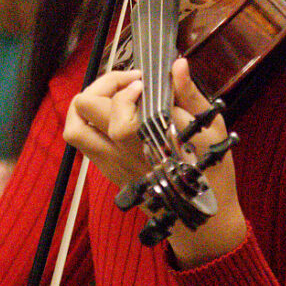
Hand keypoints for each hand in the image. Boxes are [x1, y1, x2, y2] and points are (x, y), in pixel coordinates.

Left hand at [63, 58, 243, 265]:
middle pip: (87, 105)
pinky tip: (116, 117)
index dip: (132, 81)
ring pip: (74, 126)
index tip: (149, 80)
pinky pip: (82, 142)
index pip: (123, 97)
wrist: (200, 221)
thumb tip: (176, 64)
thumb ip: (188, 93)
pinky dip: (90, 122)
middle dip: (105, 84)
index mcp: (152, 133)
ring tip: (113, 96)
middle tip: (130, 84)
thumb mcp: (210, 127)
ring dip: (88, 103)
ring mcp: (112, 163)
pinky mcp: (107, 172)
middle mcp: (125, 148)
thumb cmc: (211, 170)